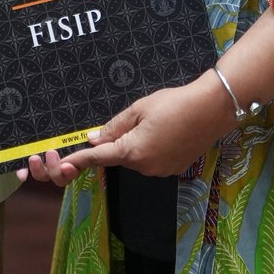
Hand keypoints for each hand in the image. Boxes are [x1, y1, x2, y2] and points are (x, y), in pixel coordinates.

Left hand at [17, 12, 273, 188]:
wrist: (212, 109)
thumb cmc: (174, 102)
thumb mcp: (139, 108)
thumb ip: (115, 126)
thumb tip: (94, 140)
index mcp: (132, 150)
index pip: (98, 158)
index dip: (78, 161)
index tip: (60, 166)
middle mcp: (144, 166)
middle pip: (118, 157)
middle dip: (117, 144)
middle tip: (136, 122)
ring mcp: (159, 170)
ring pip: (134, 159)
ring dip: (134, 145)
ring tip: (158, 121)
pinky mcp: (172, 169)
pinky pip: (150, 161)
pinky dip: (150, 149)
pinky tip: (166, 131)